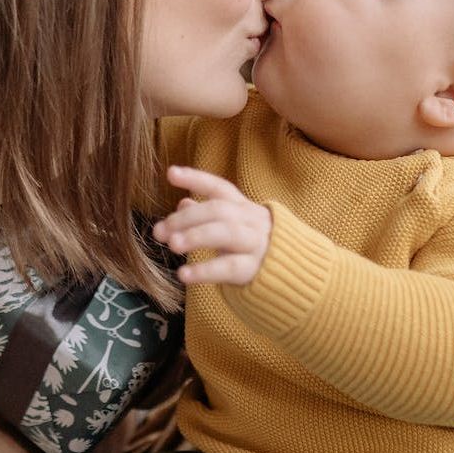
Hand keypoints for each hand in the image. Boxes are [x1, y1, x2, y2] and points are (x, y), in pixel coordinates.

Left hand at [153, 166, 271, 285]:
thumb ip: (209, 216)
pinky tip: (183, 275)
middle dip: (186, 218)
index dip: (196, 178)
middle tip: (159, 231)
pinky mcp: (256, 270)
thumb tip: (182, 202)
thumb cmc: (255, 250)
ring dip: (196, 236)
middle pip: (218, 210)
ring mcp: (256, 244)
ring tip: (172, 245)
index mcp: (244, 208)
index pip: (219, 187)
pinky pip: (229, 267)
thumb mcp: (234, 228)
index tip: (171, 173)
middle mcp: (252, 221)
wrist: (294, 278)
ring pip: (226, 232)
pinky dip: (204, 270)